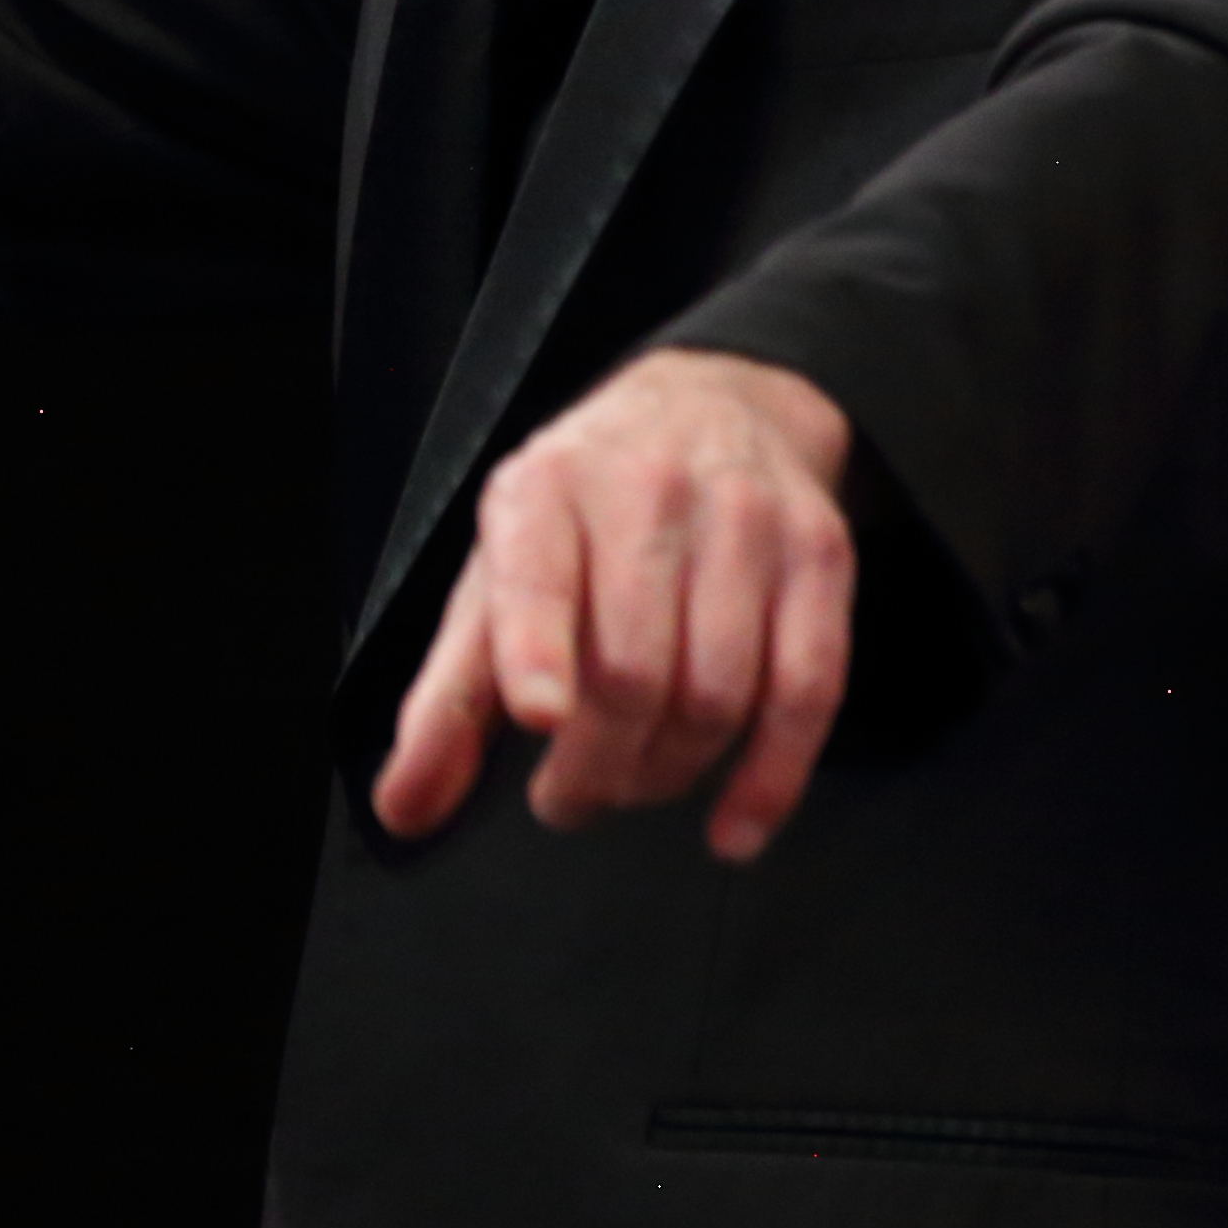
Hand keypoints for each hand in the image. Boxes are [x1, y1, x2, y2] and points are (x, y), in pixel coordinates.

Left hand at [368, 348, 855, 865]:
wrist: (715, 403)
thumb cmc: (586, 511)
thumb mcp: (495, 574)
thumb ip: (448, 699)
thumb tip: (407, 806)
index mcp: (547, 487)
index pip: (540, 576)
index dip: (538, 652)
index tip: (540, 717)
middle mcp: (648, 490)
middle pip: (634, 668)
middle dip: (597, 765)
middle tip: (568, 796)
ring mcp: (745, 521)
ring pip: (720, 692)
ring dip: (669, 772)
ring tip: (631, 781)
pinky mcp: (821, 557)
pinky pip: (810, 694)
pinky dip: (771, 780)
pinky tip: (733, 824)